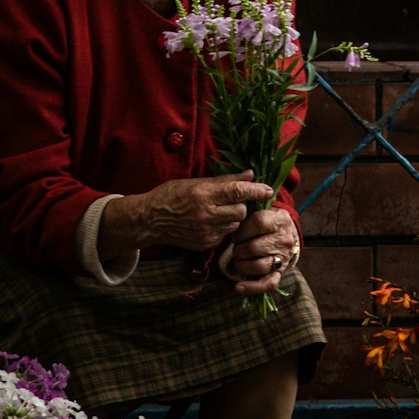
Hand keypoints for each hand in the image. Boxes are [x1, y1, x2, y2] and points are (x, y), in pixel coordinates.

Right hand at [100, 170, 274, 256]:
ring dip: (232, 217)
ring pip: (235, 224)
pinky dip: (223, 227)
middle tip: (230, 199)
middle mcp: (206, 215)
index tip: (268, 189)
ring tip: (217, 210)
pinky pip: (225, 235)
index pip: (237, 192)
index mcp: (203, 194)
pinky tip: (209, 221)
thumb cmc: (172, 195)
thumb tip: (250, 174)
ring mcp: (205, 232)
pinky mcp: (205, 244)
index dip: (256, 190)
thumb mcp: (196, 182)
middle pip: (241, 211)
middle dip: (241, 205)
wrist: (150, 220)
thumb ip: (225, 180)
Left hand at [224, 205, 299, 296]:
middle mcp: (284, 239)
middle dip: (239, 249)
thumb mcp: (264, 210)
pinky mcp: (280, 273)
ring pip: (258, 265)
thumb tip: (233, 211)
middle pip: (254, 247)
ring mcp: (283, 257)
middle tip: (236, 248)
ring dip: (242, 265)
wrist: (287, 234)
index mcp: (280, 220)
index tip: (235, 234)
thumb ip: (250, 210)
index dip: (242, 230)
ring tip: (238, 260)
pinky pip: (268, 284)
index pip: (258, 222)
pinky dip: (252, 287)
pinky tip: (238, 287)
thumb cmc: (268, 222)